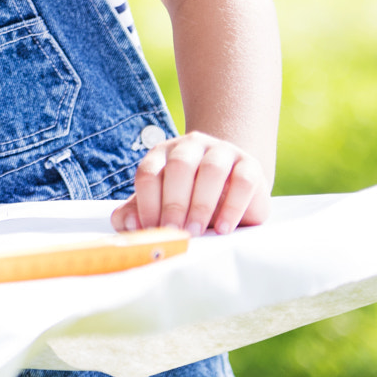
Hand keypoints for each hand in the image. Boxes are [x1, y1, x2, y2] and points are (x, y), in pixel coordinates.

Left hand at [112, 131, 270, 235]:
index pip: (149, 172)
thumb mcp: (163, 206)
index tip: (151, 229)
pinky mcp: (249, 164)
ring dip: (201, 204)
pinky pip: (242, 181)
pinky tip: (224, 228)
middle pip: (179, 167)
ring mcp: (222, 151)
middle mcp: (191, 146)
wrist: (232, 188)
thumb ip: (139, 213)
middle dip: (174, 203)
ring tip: (196, 231)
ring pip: (211, 170)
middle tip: (174, 231)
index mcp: (163, 153)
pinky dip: (232, 207)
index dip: (147, 202)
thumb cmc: (190, 200)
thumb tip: (127, 225)